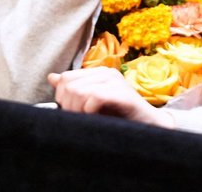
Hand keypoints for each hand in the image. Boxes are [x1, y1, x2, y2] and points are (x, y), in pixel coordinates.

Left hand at [47, 68, 174, 127]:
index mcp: (99, 73)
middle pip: (69, 85)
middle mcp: (106, 73)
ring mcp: (116, 82)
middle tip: (78, 118)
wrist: (149, 127)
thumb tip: (52, 77)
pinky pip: (95, 98)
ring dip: (77, 111)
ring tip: (86, 120)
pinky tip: (95, 118)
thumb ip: (73, 90)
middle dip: (67, 106)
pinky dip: (89, 111)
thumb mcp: (92, 103)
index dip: (62, 97)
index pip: (66, 78)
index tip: (69, 112)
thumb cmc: (119, 118)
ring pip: (79, 91)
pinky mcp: (123, 95)